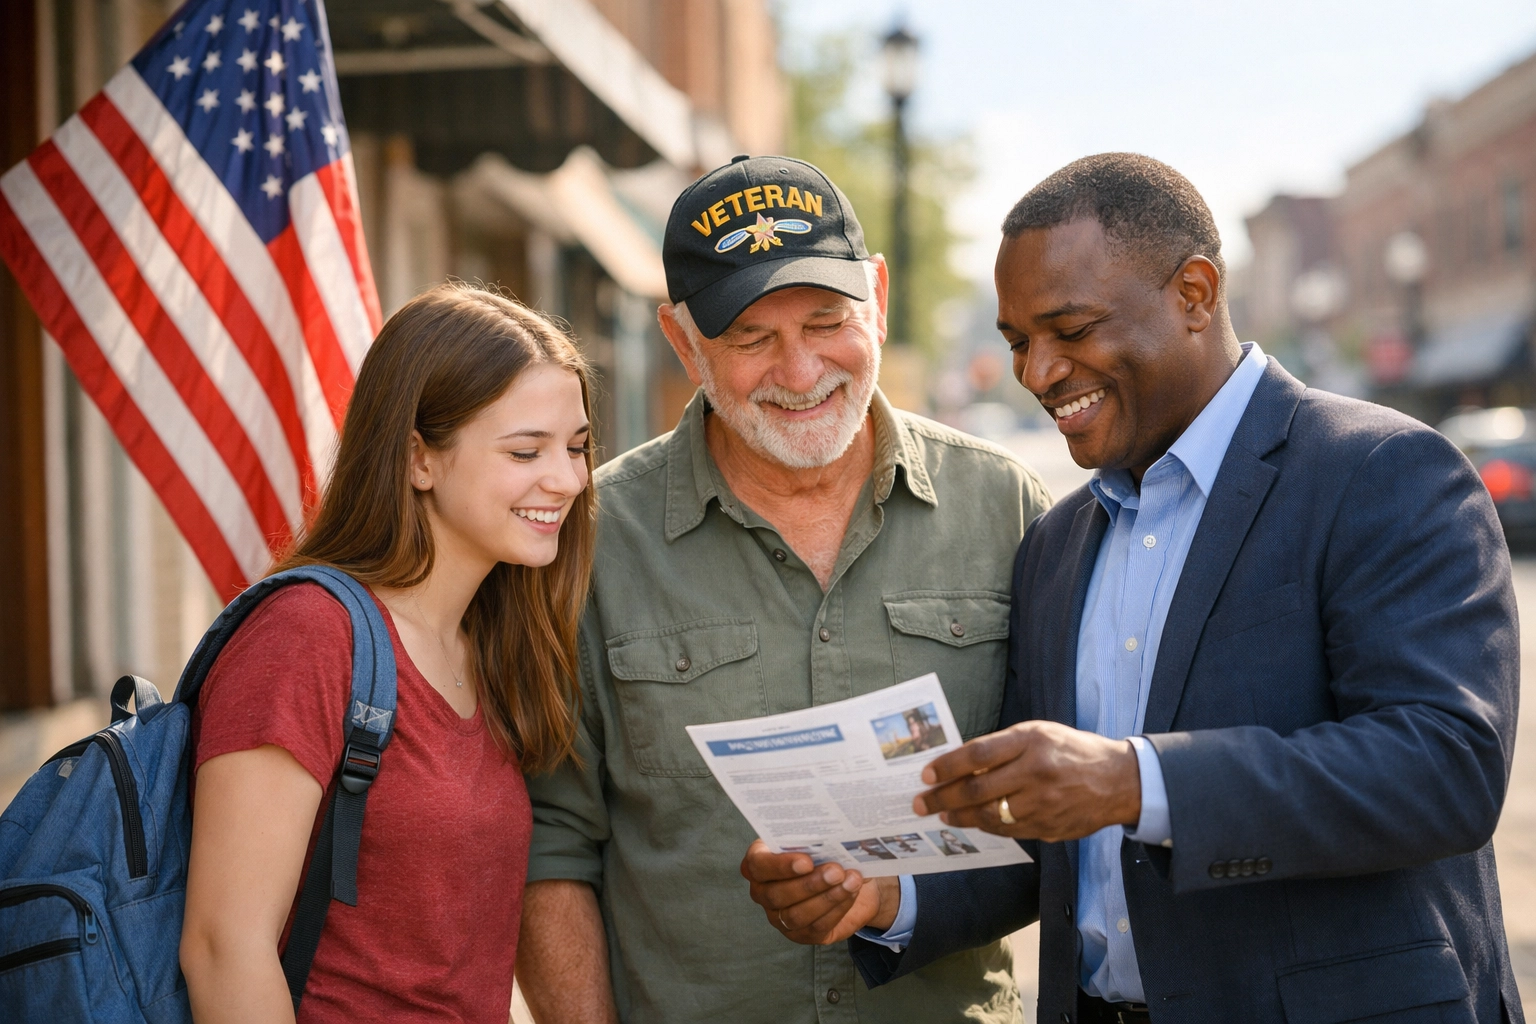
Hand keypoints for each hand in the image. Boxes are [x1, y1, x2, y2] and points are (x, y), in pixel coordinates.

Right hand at [739, 840, 899, 944]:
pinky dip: (837, 908)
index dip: (780, 865)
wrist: (850, 876)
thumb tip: (828, 837)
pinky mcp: (801, 934)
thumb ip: (814, 837)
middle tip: (836, 870)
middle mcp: (763, 891)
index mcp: (760, 862)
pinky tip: (851, 893)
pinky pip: (816, 927)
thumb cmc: (827, 852)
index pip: (756, 865)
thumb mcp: (818, 839)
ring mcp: (779, 917)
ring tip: (850, 881)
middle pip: (776, 894)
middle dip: (809, 884)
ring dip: (827, 897)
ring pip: (796, 915)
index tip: (807, 861)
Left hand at [913, 720, 1141, 842]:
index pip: (979, 755)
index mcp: (1032, 741)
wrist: (1118, 780)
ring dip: (960, 816)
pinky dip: (985, 826)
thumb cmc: (1072, 750)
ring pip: (990, 815)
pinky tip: (971, 822)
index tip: (926, 774)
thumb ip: (1003, 747)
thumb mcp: (1040, 733)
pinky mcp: (1048, 827)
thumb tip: (962, 765)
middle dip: (943, 797)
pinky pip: (1008, 830)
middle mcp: (1036, 772)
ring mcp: (1043, 804)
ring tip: (942, 813)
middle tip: (921, 802)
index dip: (948, 766)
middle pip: (978, 789)